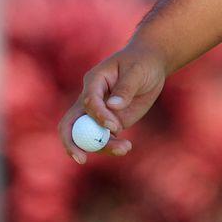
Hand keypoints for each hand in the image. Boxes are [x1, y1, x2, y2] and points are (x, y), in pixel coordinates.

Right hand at [57, 40, 167, 163]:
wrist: (150, 66)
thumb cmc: (142, 63)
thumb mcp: (137, 71)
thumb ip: (125, 87)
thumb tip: (113, 106)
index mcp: (94, 81)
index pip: (88, 101)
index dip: (97, 115)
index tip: (114, 126)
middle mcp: (91, 98)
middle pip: (71, 123)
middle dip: (73, 142)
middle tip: (81, 158)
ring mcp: (98, 113)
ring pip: (88, 136)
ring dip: (102, 147)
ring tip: (125, 148)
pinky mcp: (109, 122)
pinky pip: (104, 139)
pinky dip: (111, 146)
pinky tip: (126, 147)